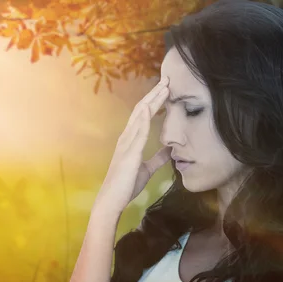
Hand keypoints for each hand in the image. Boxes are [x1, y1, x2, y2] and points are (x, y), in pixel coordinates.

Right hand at [93, 77, 171, 215]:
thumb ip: (158, 158)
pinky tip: (149, 108)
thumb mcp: (147, 169)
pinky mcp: (129, 153)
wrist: (112, 200)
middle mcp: (126, 137)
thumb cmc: (126, 185)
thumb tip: (170, 150)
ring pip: (140, 116)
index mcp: (130, 140)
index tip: (166, 89)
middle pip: (141, 110)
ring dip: (152, 101)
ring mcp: (126, 144)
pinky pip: (137, 133)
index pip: (143, 115)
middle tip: (167, 79)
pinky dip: (143, 119)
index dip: (154, 101)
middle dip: (154, 94)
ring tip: (163, 87)